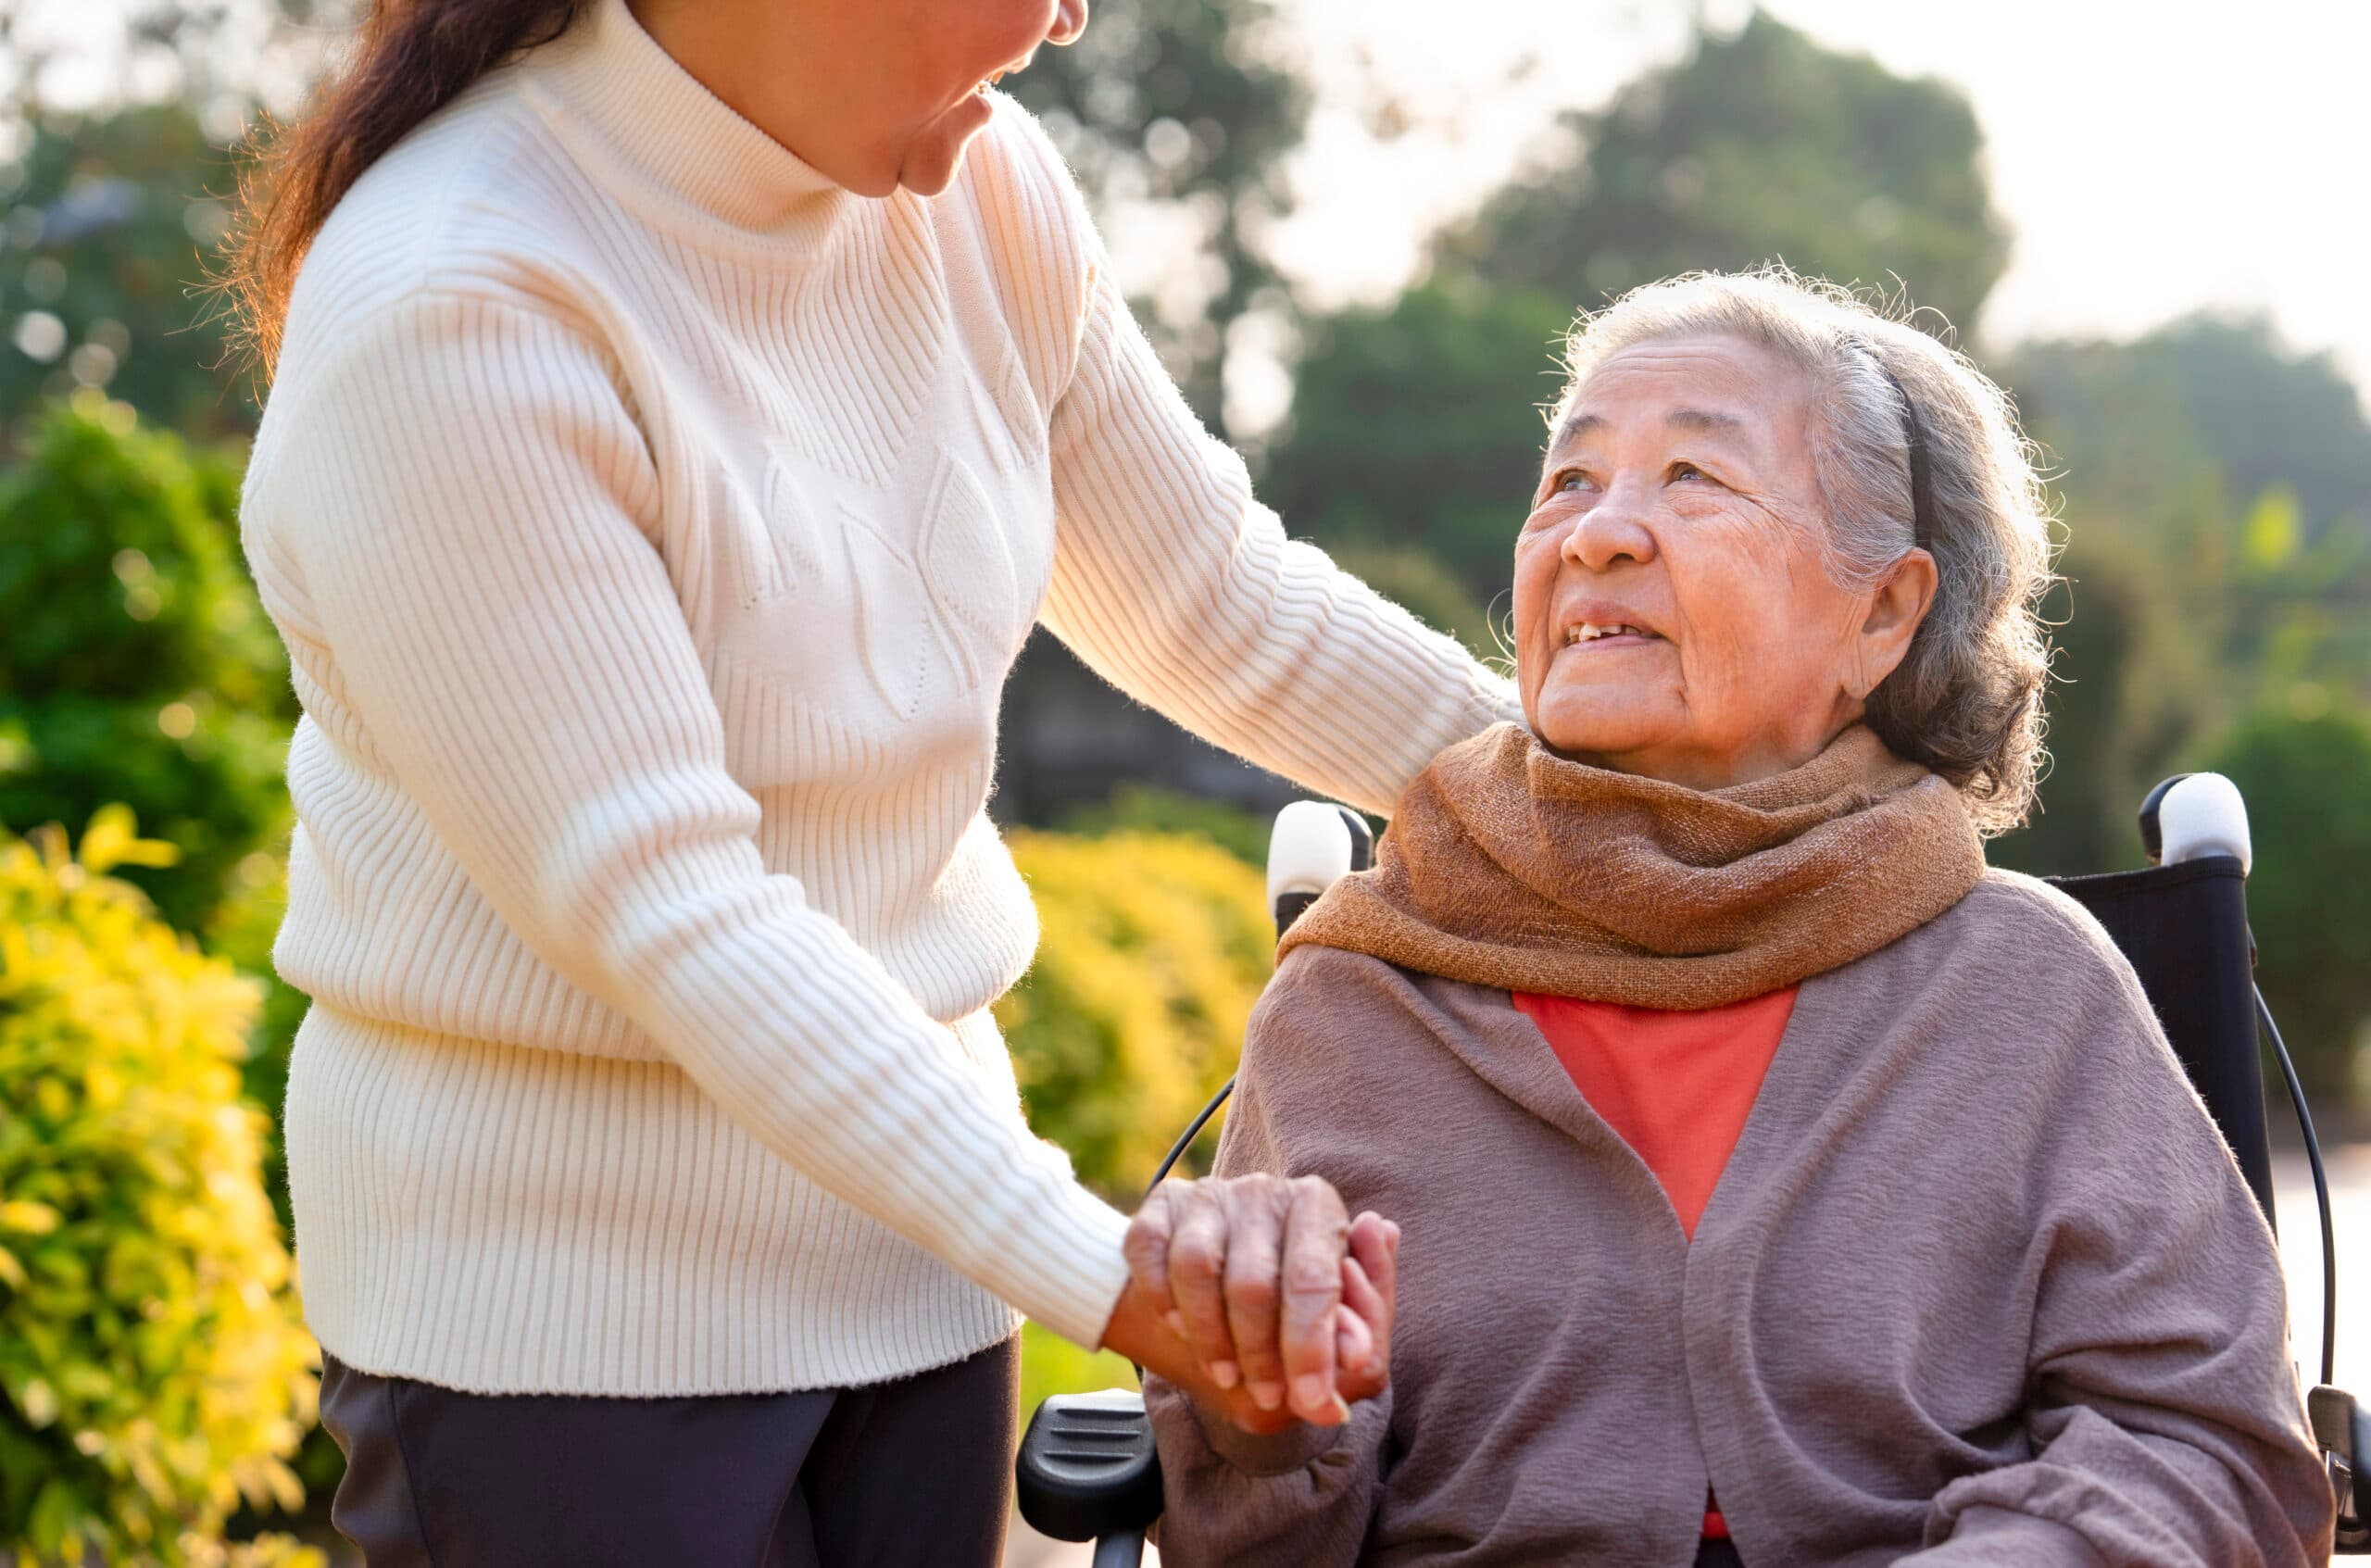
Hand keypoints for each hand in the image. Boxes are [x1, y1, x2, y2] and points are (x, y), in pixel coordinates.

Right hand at [1113, 1175, 1398, 1425]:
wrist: (1206, 1296)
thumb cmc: (1284, 1314)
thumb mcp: (1331, 1337)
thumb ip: (1357, 1345)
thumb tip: (1358, 1356)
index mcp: (1320, 1207)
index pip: (1314, 1279)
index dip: (1311, 1345)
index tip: (1308, 1395)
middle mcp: (1265, 1190)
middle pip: (1254, 1281)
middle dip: (1260, 1353)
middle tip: (1266, 1394)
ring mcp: (1209, 1195)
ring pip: (1196, 1268)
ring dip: (1209, 1336)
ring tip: (1224, 1372)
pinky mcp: (1161, 1205)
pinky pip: (1149, 1251)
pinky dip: (1160, 1298)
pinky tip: (1178, 1327)